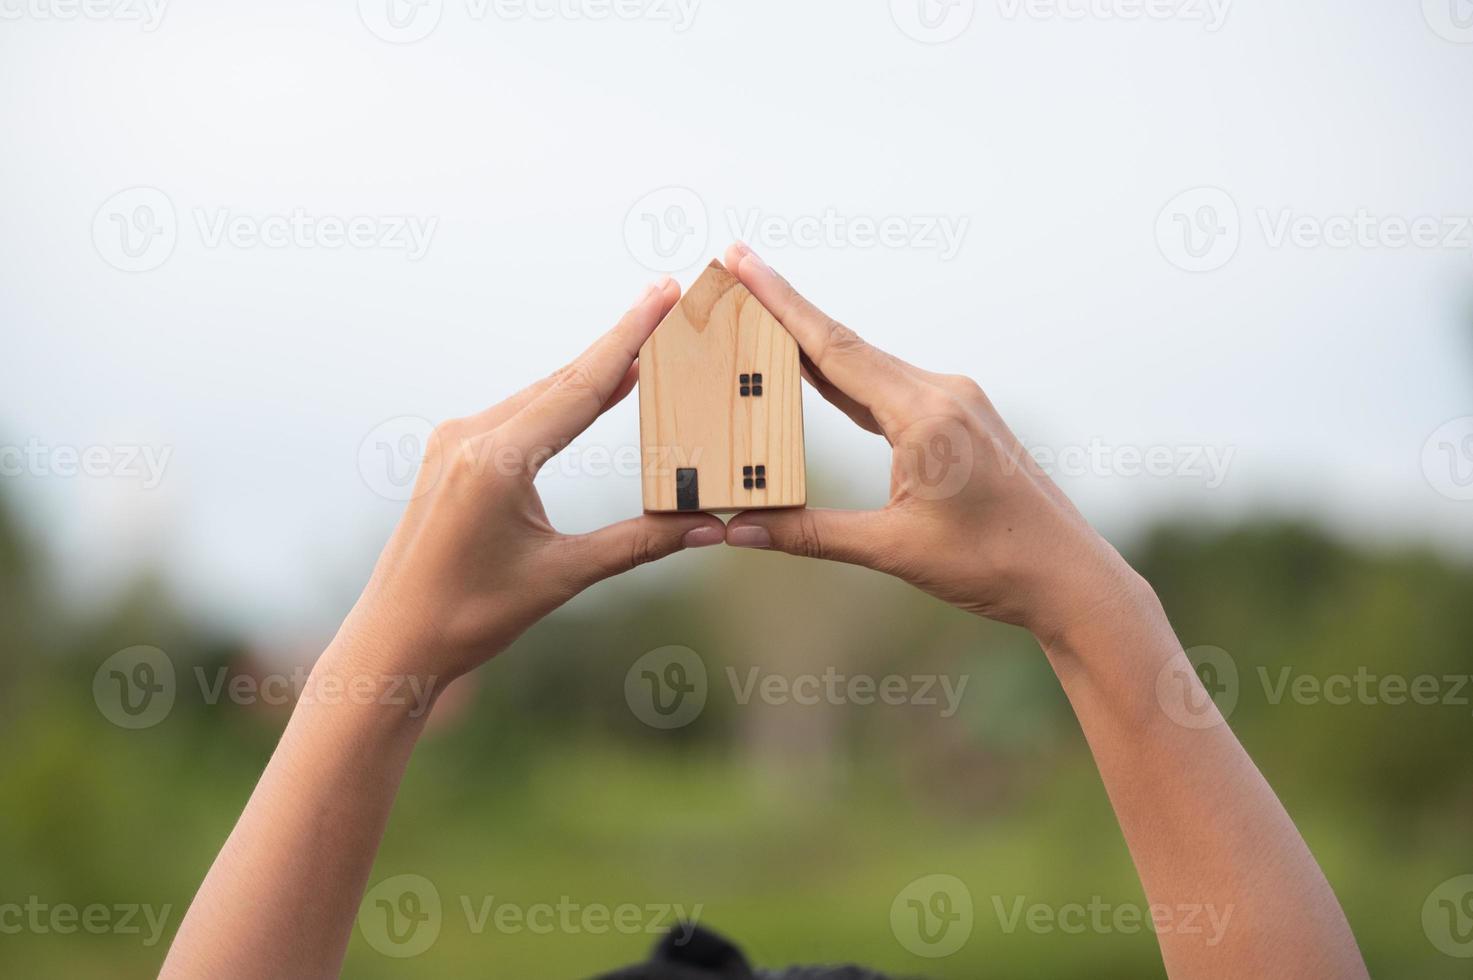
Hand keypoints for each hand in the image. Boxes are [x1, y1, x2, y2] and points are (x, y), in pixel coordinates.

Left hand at [341, 279, 724, 681]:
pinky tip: (593, 389)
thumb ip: (637, 544)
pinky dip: (560, 398)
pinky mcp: (451, 454)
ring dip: (592, 371)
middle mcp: (470, 436)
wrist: (393, 639)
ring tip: (645, 344)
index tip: (662, 292)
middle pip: (562, 378)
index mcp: (496, 460)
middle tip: (667, 299)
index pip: (580, 387)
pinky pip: (518, 412)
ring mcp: (454, 441)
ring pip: (540, 393)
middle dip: (619, 342)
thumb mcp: (561, 577)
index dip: (629, 337)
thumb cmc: (470, 617)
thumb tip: (708, 527)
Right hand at [720, 244, 1142, 641]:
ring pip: (868, 365)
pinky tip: (818, 372)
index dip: (781, 303)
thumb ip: (813, 533)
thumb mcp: (893, 550)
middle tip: (735, 270)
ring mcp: (956, 401)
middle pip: (845, 345)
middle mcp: (943, 393)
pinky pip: (890, 387)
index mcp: (926, 415)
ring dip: (814, 345)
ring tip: (761, 321)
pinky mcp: (961, 417)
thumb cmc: (993, 564)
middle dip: (785, 311)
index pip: (834, 349)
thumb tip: (739, 530)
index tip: (742, 258)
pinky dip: (847, 377)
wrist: (1069, 576)